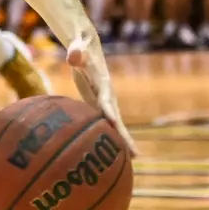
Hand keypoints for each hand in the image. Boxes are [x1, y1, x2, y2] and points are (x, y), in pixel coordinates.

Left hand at [67, 33, 136, 157]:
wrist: (88, 50)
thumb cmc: (81, 49)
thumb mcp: (78, 49)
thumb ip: (76, 52)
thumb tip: (73, 57)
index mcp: (103, 84)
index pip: (106, 100)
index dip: (110, 112)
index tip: (114, 125)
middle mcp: (108, 96)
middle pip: (117, 119)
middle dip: (124, 136)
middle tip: (134, 154)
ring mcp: (104, 102)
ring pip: (115, 125)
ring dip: (122, 141)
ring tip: (132, 160)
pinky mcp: (98, 106)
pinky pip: (104, 124)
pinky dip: (108, 137)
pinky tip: (110, 153)